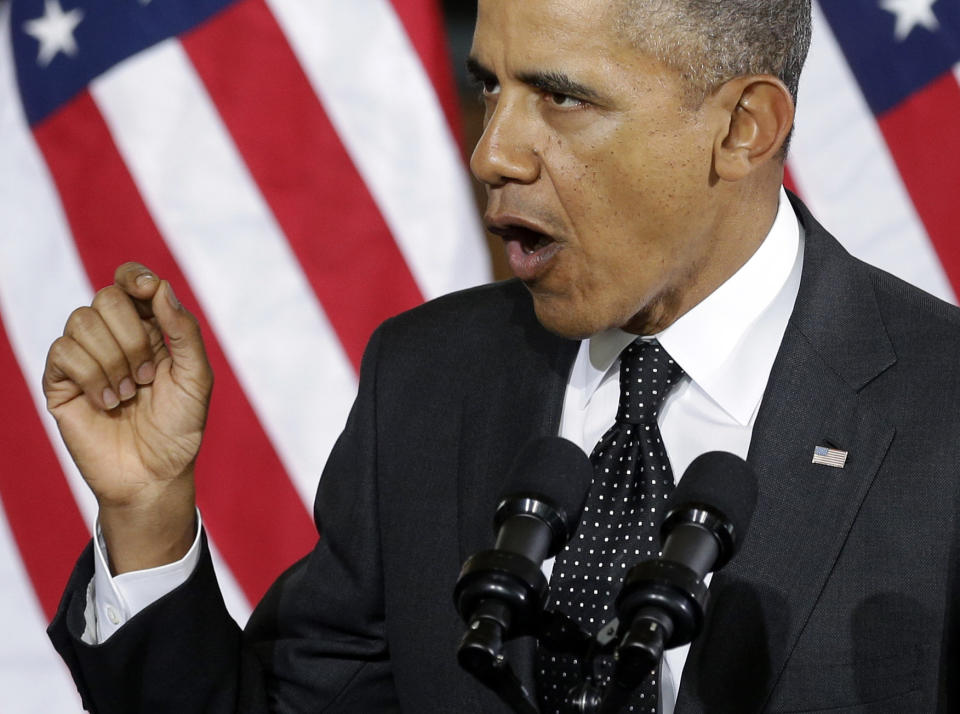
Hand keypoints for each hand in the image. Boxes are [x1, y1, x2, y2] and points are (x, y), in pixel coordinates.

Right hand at [43, 263, 212, 572]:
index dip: (135, 277)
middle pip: (107, 297)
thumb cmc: (180, 427)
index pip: (131, 282)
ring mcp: (86, 357)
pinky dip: (92, 375)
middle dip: (133, 336)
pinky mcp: (61, 381)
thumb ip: (183, 330)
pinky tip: (109, 402)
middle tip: (147, 376)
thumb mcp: (196, 377)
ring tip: (129, 394)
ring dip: (113, 360)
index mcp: (151, 329)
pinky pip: (64, 351)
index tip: (146, 290)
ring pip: (82, 320)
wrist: (154, 474)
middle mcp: (116, 337)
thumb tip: (159, 287)